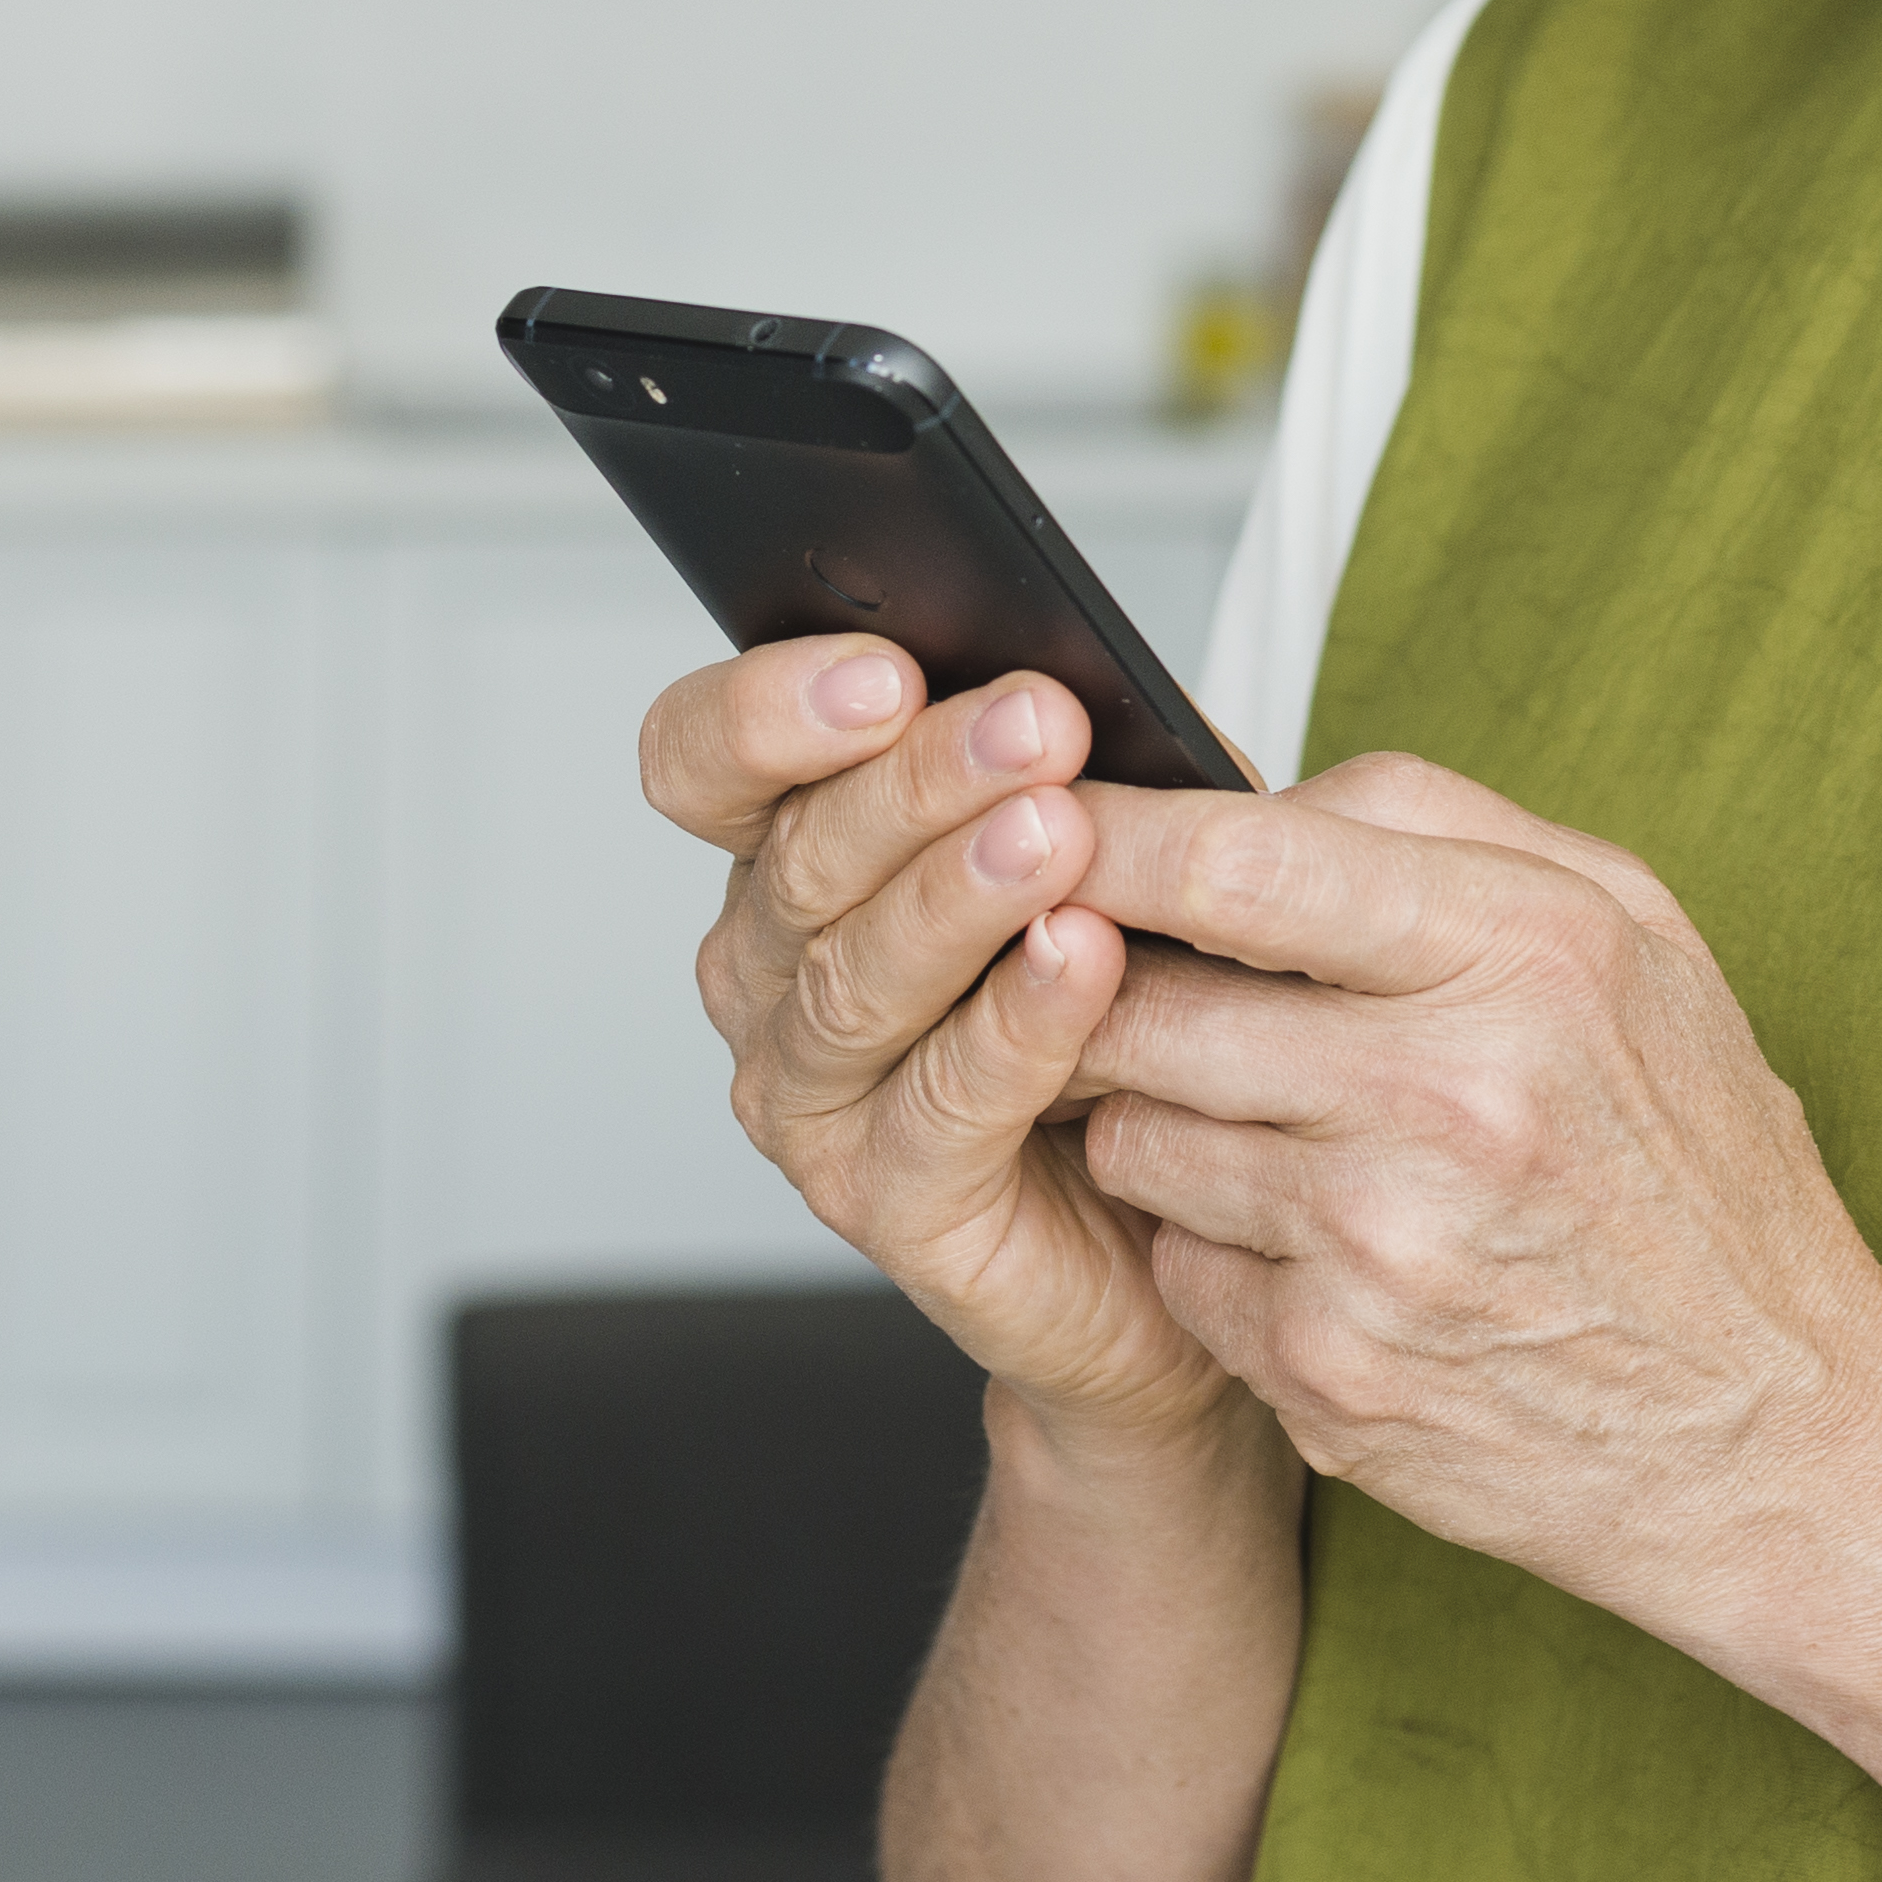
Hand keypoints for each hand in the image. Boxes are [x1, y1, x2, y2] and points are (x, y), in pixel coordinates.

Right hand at [641, 636, 1235, 1443]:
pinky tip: (1080, 959)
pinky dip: (1013, 1024)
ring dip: (959, 895)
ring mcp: (810, 1099)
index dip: (765, 712)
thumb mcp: (1104, 841)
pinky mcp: (885, 1200)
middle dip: (919, 782)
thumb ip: (1068, 765)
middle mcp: (767, 975)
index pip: (703, 764)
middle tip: (1035, 722)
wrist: (1178, 1213)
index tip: (883, 668)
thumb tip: (1083, 671)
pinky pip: (940, 1104)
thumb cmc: (1133, 999)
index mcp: (786, 860)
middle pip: (799, 861)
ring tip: (1059, 833)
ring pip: (854, 981)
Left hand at [1064, 752, 1881, 1642]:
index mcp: (1535, 953)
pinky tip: (1327, 1262)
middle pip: (1144, 1003)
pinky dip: (1220, 1256)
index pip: (1240, 859)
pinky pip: (1179, 1269)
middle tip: (1138, 996)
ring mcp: (1381, 1247)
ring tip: (1282, 1140)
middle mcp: (1453, 1095)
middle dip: (1110, 993)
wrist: (1781, 1438)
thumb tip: (1242, 789)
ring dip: (1170, 1128)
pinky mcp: (1330, 1372)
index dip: (1110, 833)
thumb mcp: (1637, 947)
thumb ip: (1443, 833)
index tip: (1040, 815)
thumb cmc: (1699, 1174)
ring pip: (1139, 1137)